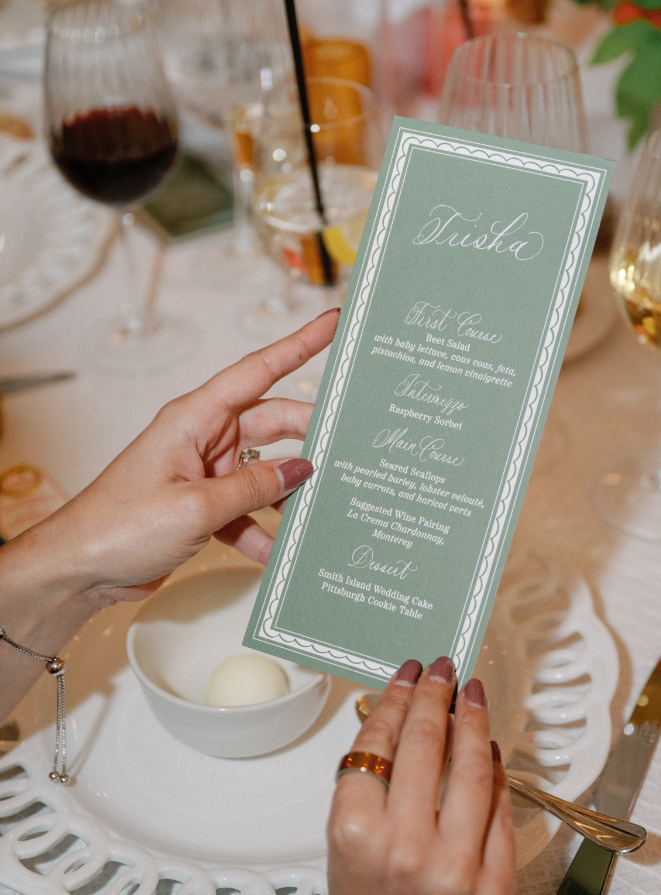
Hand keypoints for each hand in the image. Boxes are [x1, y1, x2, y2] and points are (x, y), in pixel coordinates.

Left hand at [0, 309, 337, 706]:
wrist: (79, 570)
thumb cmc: (117, 526)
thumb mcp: (196, 507)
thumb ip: (253, 487)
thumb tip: (300, 469)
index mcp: (194, 419)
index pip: (257, 371)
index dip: (298, 345)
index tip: (331, 324)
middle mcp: (201, 438)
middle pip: (271, 423)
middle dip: (308, 435)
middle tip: (346, 444)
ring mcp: (203, 472)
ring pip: (263, 471)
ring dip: (285, 493)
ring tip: (318, 507)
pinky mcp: (202, 506)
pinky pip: (246, 509)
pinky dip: (261, 529)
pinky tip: (275, 551)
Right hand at [313, 658, 515, 894]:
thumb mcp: (343, 845)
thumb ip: (369, 784)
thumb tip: (400, 720)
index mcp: (356, 833)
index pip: (380, 742)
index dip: (396, 698)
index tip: (408, 675)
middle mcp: (405, 847)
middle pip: (425, 745)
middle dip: (435, 696)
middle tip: (442, 670)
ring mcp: (456, 866)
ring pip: (472, 768)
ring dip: (473, 721)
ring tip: (472, 696)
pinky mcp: (494, 884)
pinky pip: (501, 809)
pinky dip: (497, 772)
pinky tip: (491, 750)